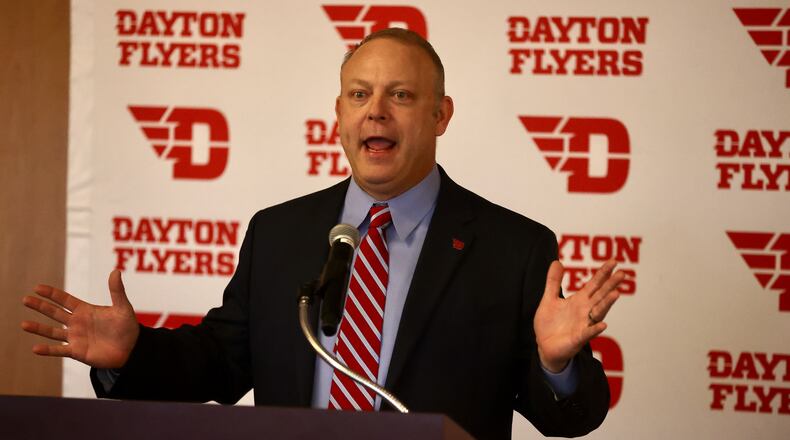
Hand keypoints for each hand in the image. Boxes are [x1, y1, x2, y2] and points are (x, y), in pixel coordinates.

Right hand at [21, 270, 139, 368]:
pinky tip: (35, 348)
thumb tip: (115, 271)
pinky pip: (59, 350)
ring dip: (38, 328)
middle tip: (25, 299)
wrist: (131, 348)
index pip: (65, 300)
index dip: (52, 294)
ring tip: (23, 324)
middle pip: (54, 313)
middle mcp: (77, 323)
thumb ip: (117, 291)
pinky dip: (48, 350)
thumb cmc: (127, 326)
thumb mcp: (122, 307)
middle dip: (40, 306)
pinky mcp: (77, 351)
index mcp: (85, 310)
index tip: (37, 287)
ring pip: (53, 332)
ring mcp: (75, 337)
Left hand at [534, 260, 623, 372]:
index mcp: (579, 300)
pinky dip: (595, 329)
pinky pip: (588, 333)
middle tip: (622, 274)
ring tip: (615, 294)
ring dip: (606, 304)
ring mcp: (584, 324)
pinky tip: (603, 324)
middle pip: (600, 296)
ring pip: (598, 312)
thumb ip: (553, 281)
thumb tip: (556, 261)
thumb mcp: (549, 299)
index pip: (594, 284)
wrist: (544, 346)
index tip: (614, 261)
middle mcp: (585, 311)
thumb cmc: (549, 323)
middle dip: (610, 285)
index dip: (603, 273)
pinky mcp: (578, 338)